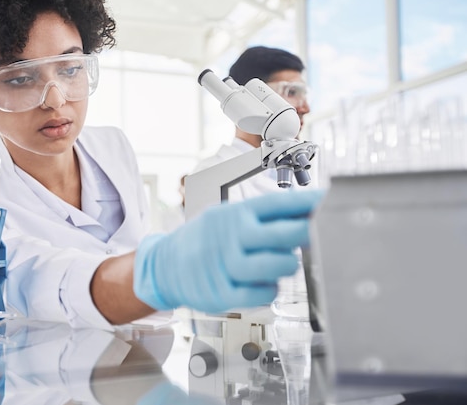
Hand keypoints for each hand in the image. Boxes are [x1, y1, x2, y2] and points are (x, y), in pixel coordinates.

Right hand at [133, 190, 323, 311]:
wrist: (164, 265)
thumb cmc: (204, 240)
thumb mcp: (226, 217)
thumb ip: (261, 217)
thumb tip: (306, 212)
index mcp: (232, 213)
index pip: (275, 204)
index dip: (305, 202)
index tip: (328, 200)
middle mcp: (227, 236)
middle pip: (278, 235)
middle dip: (305, 234)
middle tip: (318, 235)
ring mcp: (222, 265)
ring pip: (271, 267)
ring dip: (287, 265)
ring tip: (287, 262)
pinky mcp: (219, 293)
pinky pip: (258, 294)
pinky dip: (269, 289)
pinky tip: (267, 283)